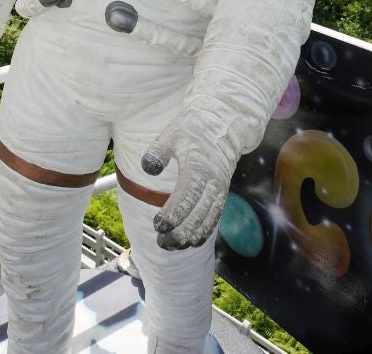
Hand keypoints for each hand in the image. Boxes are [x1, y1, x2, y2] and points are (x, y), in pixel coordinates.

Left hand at [141, 112, 235, 249]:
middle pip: (199, 214)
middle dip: (180, 232)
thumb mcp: (172, 134)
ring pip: (208, 220)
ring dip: (191, 236)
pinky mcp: (222, 195)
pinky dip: (203, 232)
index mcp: (199, 168)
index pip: (187, 197)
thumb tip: (148, 167)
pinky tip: (190, 242)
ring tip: (172, 245)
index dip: (173, 214)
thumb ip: (158, 151)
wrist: (223, 127)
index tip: (158, 225)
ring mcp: (220, 191)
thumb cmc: (193, 131)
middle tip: (162, 242)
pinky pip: (215, 218)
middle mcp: (213, 183)